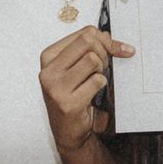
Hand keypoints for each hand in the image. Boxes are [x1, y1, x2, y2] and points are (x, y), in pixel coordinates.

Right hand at [40, 25, 133, 153]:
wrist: (68, 130)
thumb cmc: (71, 96)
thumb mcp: (75, 67)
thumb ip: (88, 49)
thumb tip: (106, 35)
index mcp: (48, 56)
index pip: (84, 33)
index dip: (105, 40)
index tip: (113, 49)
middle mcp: (49, 70)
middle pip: (89, 42)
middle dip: (104, 52)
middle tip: (102, 67)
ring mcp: (57, 87)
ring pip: (93, 60)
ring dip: (101, 70)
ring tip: (94, 80)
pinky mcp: (69, 102)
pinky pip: (97, 81)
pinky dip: (101, 85)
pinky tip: (92, 93)